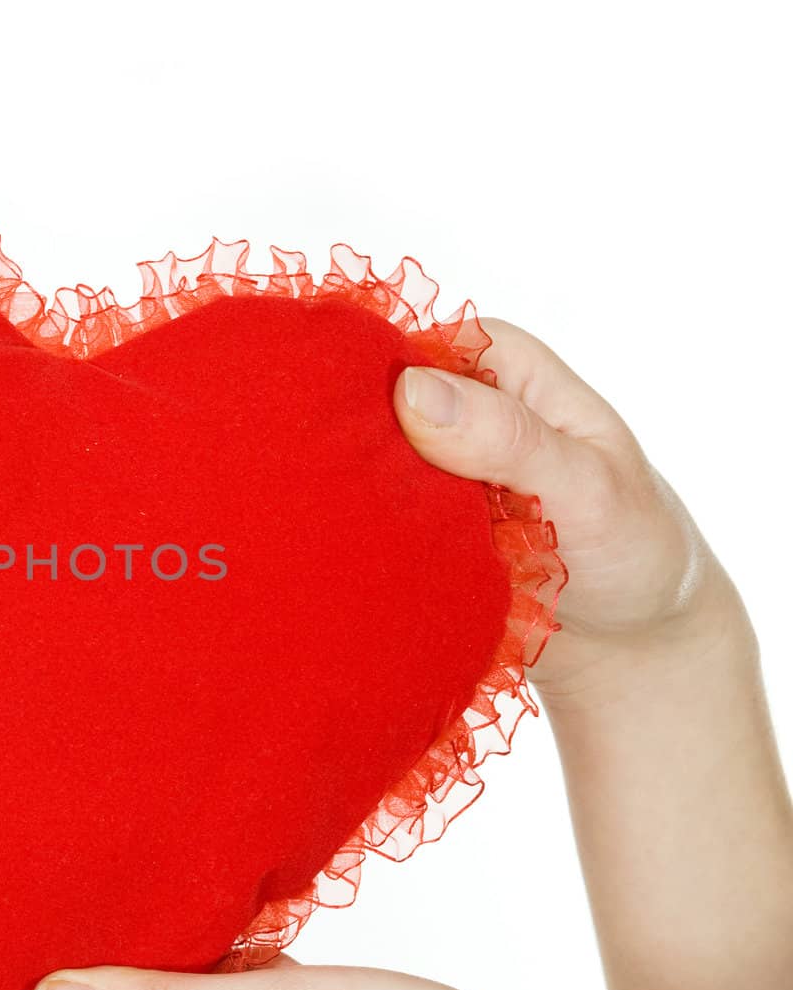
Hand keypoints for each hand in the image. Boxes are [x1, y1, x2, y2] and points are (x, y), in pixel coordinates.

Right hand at [395, 321, 729, 699]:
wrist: (632, 637)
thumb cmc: (633, 548)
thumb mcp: (585, 486)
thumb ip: (506, 437)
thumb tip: (410, 391)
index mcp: (499, 364)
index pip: (407, 352)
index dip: (371, 390)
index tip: (364, 446)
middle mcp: (458, 405)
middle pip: (373, 411)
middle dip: (357, 455)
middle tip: (364, 508)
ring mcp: (432, 466)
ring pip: (364, 470)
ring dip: (360, 507)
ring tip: (371, 546)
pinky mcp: (417, 521)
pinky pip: (370, 521)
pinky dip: (369, 542)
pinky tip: (370, 565)